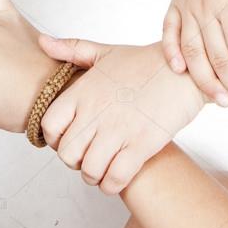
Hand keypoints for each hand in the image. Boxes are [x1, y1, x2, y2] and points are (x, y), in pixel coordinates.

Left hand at [37, 38, 205, 194]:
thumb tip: (42, 42)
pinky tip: (117, 177)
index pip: (50, 125)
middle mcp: (97, 112)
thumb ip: (71, 49)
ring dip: (93, 176)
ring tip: (102, 169)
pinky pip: (116, 179)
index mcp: (84, 92)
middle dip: (74, 162)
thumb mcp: (104, 52)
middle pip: (67, 154)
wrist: (185, 71)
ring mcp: (119, 130)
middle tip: (87, 157)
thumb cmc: (145, 63)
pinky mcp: (142, 145)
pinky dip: (112, 185)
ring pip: (89, 170)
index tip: (67, 139)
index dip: (54, 139)